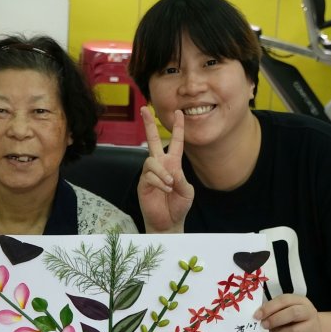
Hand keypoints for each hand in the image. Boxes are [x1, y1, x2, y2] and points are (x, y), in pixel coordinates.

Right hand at [138, 106, 193, 232]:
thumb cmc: (179, 206)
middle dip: (148, 124)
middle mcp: (160, 165)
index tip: (180, 112)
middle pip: (152, 140)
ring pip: (151, 161)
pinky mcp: (143, 183)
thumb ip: (181, 179)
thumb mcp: (187, 191)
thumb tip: (171, 171)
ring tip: (170, 185)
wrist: (169, 222)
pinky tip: (165, 190)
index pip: (176, 142)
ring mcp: (150, 173)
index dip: (178, 128)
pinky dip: (160, 182)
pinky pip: (149, 175)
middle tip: (144, 108)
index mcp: (173, 164)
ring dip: (162, 173)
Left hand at [254, 294, 322, 331]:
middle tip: (264, 325)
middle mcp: (309, 312)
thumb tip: (258, 315)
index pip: (285, 300)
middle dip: (275, 320)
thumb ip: (273, 311)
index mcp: (301, 301)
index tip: (257, 315)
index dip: (269, 307)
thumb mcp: (285, 311)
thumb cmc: (295, 321)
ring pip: (294, 331)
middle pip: (293, 313)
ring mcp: (314, 328)